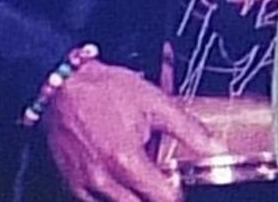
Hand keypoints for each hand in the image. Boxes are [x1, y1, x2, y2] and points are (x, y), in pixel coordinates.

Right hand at [41, 61, 219, 201]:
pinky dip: (112, 197)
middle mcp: (103, 179)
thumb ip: (188, 128)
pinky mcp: (71, 183)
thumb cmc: (105, 90)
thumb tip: (214, 146)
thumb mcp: (155, 102)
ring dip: (134, 198)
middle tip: (163, 182)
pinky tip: (121, 180)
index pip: (162, 198)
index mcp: (126, 160)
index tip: (179, 184)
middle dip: (155, 197)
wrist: (63, 86)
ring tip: (141, 176)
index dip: (175, 193)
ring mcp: (84, 184)